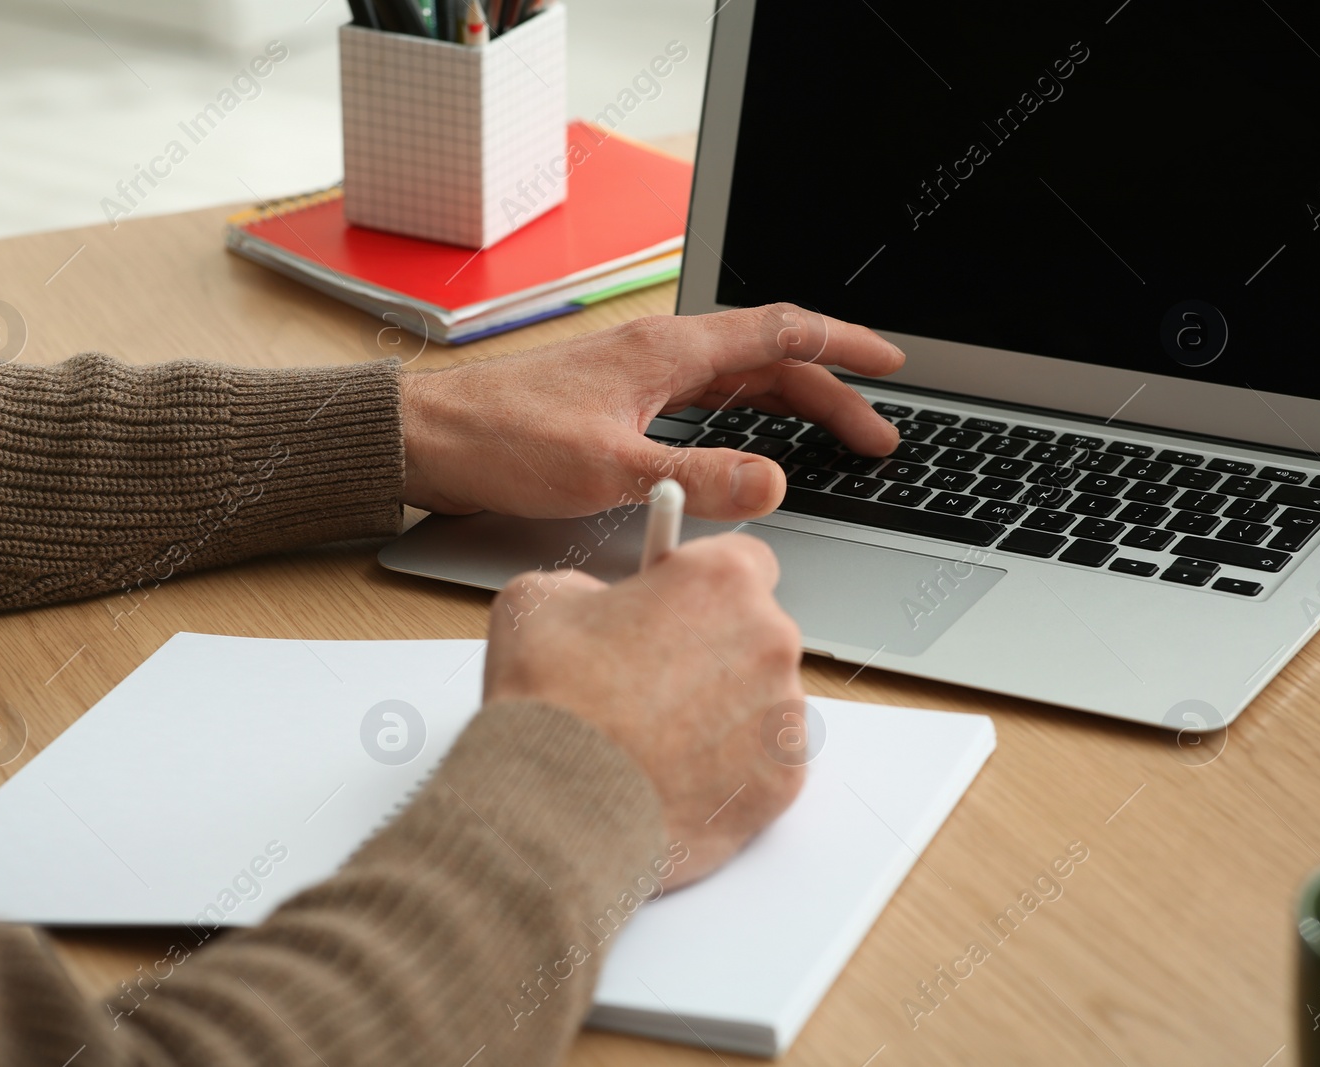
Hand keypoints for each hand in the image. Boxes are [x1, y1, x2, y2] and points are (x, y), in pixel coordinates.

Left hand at [400, 303, 903, 520]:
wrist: (427, 440)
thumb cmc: (501, 438)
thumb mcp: (608, 468)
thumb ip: (696, 479)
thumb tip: (774, 486)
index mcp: (666, 351)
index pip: (779, 333)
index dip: (843, 347)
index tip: (892, 365)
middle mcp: (659, 356)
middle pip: (768, 361)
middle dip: (831, 394)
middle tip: (876, 436)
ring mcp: (639, 378)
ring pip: (738, 382)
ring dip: (791, 406)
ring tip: (833, 439)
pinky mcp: (618, 406)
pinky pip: (703, 403)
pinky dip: (745, 419)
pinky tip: (751, 444)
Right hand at [482, 533, 805, 885]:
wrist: (555, 805)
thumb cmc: (551, 706)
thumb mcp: (540, 601)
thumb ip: (592, 589)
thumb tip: (599, 605)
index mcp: (719, 581)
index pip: (744, 562)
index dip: (705, 587)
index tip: (682, 606)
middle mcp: (767, 639)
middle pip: (754, 634)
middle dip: (711, 653)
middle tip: (650, 681)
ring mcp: (781, 714)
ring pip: (760, 701)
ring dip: (721, 711)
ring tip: (654, 736)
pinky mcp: (782, 781)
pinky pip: (763, 763)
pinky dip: (729, 769)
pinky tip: (675, 773)